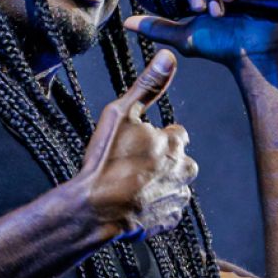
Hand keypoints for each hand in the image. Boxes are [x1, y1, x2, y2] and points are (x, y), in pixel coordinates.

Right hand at [71, 49, 197, 241]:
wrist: (94, 209)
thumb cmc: (104, 160)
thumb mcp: (121, 114)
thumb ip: (147, 86)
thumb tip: (168, 56)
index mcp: (174, 144)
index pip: (178, 134)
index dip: (158, 136)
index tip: (139, 143)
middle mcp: (183, 170)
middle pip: (180, 160)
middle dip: (163, 161)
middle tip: (133, 164)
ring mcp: (177, 197)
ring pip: (176, 184)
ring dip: (161, 183)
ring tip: (131, 184)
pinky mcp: (169, 221)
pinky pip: (168, 209)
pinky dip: (156, 205)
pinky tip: (135, 202)